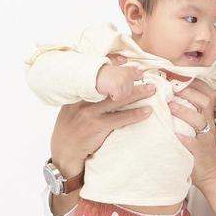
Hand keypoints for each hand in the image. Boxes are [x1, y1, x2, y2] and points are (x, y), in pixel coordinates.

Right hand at [50, 61, 154, 180]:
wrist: (63, 153)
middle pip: (109, 86)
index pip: (95, 77)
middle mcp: (82, 101)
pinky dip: (135, 115)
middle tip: (143, 74)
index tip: (125, 62)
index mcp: (76, 94)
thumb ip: (85, 99)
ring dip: (137, 94)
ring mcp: (89, 114)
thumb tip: (104, 89)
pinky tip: (146, 112)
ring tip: (151, 90)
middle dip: (128, 79)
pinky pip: (120, 119)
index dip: (111, 68)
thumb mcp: (72, 110)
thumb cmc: (70, 131)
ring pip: (117, 100)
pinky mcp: (97, 127)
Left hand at [169, 79, 215, 185]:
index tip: (178, 74)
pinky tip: (174, 134)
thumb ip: (190, 113)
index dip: (195, 82)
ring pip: (199, 120)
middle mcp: (208, 124)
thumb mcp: (199, 128)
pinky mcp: (200, 152)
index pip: (207, 93)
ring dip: (184, 111)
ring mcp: (205, 138)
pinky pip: (194, 144)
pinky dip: (185, 138)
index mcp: (207, 117)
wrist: (213, 174)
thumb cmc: (201, 149)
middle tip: (171, 85)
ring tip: (170, 106)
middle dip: (189, 91)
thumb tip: (170, 97)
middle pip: (204, 101)